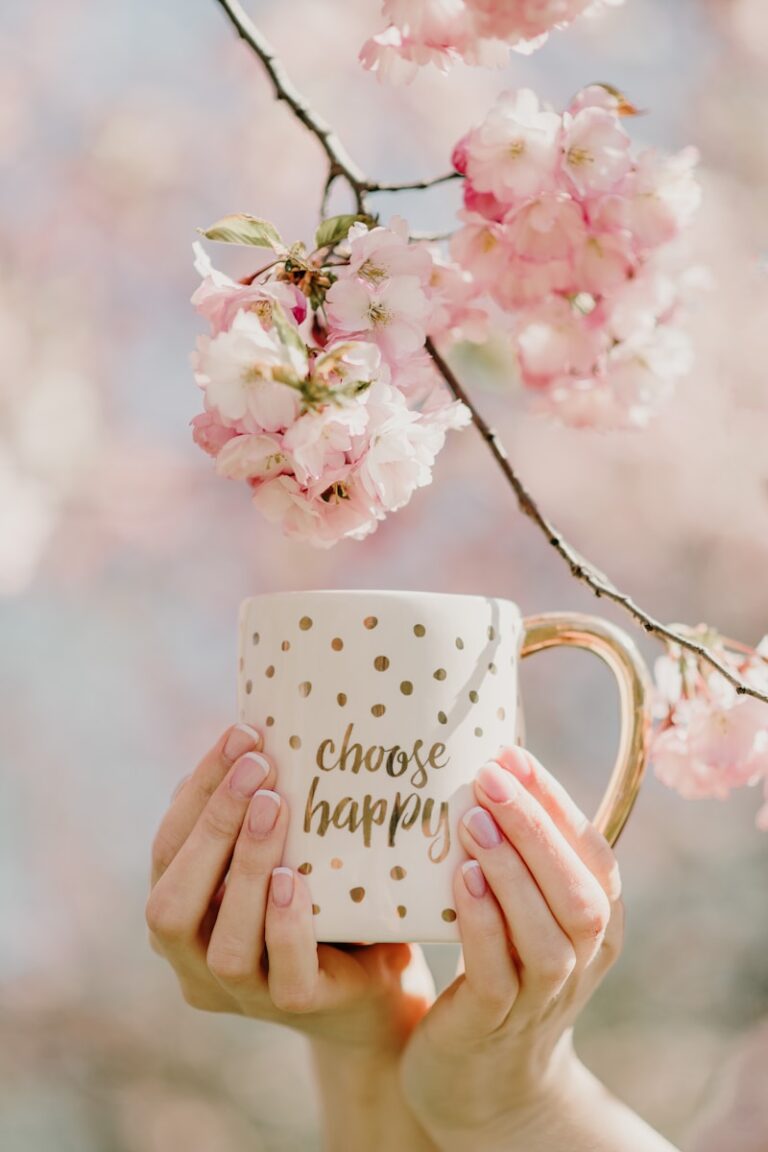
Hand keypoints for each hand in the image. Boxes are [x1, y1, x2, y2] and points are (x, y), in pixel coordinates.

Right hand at [146, 722, 432, 1050]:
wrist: (380, 978)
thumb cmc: (323, 897)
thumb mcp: (285, 847)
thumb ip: (262, 808)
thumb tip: (265, 724)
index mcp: (182, 913)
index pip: (166, 850)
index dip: (195, 792)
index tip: (239, 734)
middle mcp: (195, 960)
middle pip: (171, 901)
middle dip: (212, 826)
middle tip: (259, 765)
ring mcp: (243, 994)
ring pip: (222, 942)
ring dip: (244, 867)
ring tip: (276, 806)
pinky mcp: (298, 1009)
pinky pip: (283, 976)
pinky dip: (284, 925)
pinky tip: (294, 879)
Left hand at [401, 745, 624, 1150]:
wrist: (483, 1082)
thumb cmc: (499, 969)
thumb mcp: (525, 912)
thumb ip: (524, 856)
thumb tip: (489, 763)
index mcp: (599, 922)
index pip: (592, 851)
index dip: (555, 801)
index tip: (512, 752)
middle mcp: (583, 959)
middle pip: (579, 891)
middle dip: (536, 827)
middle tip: (490, 775)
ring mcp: (542, 996)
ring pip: (547, 932)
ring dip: (512, 869)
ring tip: (472, 818)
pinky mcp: (495, 1022)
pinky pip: (497, 971)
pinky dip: (484, 922)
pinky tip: (460, 879)